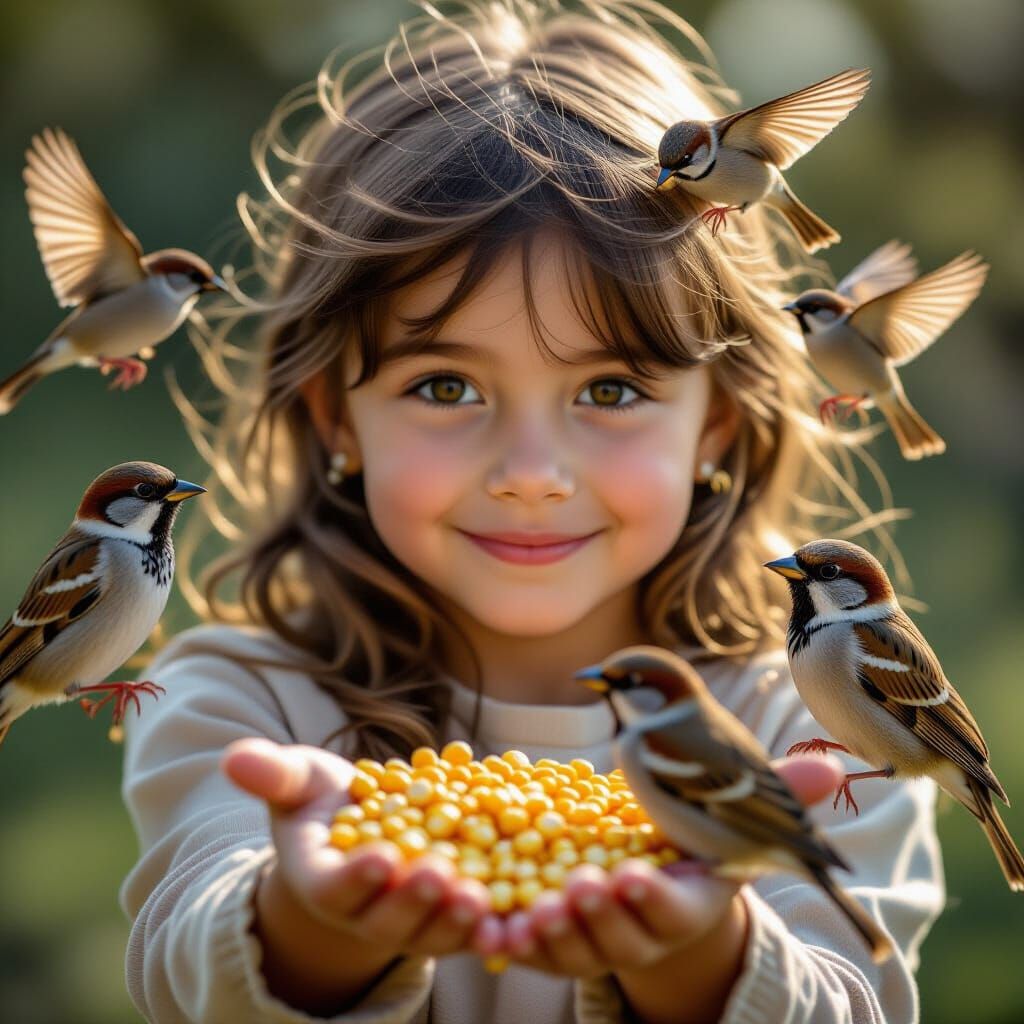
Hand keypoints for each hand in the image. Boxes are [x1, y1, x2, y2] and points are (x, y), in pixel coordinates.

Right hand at [222, 738, 501, 1012]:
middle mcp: (364, 913)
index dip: (355, 877)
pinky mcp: (447, 919)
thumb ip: (273, 774)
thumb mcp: (300, 782)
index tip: (379, 857)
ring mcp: (408, 922)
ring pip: (432, 931)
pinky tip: (515, 918)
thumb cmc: (326, 801)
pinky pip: (469, 931)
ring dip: (456, 920)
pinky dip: (492, 929)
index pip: (335, 886)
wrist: (364, 830)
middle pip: (387, 918)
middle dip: (412, 900)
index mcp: (322, 881)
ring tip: (480, 896)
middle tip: (438, 874)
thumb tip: (233, 757)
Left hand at [499, 755, 844, 983]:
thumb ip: (784, 791)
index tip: (634, 876)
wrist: (659, 861)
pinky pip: (530, 946)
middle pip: (622, 935)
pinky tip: (490, 928)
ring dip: (553, 931)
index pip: (675, 908)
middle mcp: (644, 927)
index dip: (657, 899)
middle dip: (602, 917)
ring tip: (534, 908)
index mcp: (688, 899)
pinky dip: (509, 941)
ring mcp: (597, 934)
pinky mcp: (555, 931)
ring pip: (573, 946)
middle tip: (579, 887)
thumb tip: (838, 769)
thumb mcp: (742, 806)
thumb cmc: (702, 818)